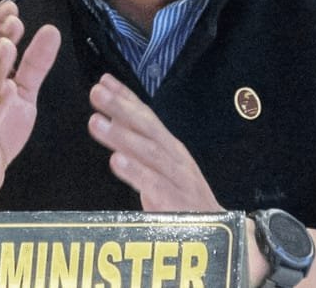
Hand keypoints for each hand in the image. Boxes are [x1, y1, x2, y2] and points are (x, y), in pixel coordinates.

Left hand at [88, 73, 222, 211]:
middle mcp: (175, 158)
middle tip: (97, 92)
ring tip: (96, 122)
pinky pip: (154, 184)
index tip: (104, 80)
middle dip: (122, 108)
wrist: (218, 234)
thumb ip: (138, 147)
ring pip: (149, 152)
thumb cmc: (183, 200)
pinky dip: (136, 172)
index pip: (147, 117)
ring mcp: (177, 179)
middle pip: (148, 128)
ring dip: (122, 135)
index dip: (127, 97)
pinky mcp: (175, 203)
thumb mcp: (162, 169)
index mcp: (170, 148)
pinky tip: (116, 161)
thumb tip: (111, 122)